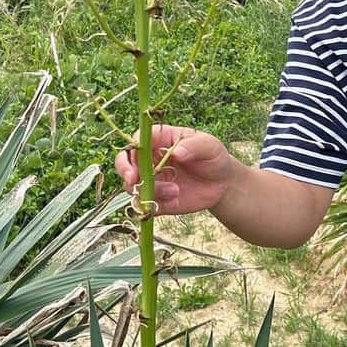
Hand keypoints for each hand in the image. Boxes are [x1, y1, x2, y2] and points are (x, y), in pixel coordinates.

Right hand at [114, 123, 234, 215]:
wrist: (222, 182)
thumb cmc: (213, 157)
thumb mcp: (210, 146)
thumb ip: (194, 146)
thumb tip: (177, 152)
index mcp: (160, 140)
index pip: (137, 141)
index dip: (132, 151)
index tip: (137, 161)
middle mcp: (150, 159)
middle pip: (125, 163)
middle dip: (126, 172)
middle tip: (135, 180)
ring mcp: (152, 180)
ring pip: (133, 187)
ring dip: (149, 191)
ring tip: (175, 191)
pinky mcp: (157, 199)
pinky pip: (146, 206)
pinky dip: (154, 206)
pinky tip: (174, 202)